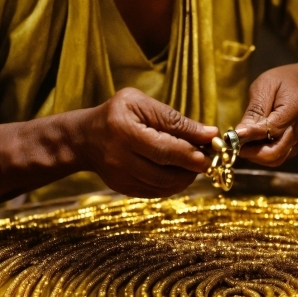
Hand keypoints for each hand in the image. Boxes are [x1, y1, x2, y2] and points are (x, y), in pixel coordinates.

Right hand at [81, 88, 217, 197]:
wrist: (86, 138)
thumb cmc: (117, 113)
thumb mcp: (141, 104)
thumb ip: (174, 118)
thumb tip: (208, 133)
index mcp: (123, 130)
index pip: (164, 147)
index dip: (191, 151)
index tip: (212, 148)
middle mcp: (119, 157)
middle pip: (164, 170)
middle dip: (192, 166)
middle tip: (208, 159)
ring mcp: (120, 177)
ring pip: (162, 185)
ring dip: (186, 177)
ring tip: (195, 164)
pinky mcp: (123, 189)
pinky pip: (155, 192)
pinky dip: (173, 185)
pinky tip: (180, 173)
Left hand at [235, 60, 297, 166]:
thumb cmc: (281, 82)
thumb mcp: (265, 86)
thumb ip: (255, 109)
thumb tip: (240, 132)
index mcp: (294, 108)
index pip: (273, 128)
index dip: (253, 134)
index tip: (234, 136)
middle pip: (276, 150)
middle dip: (253, 152)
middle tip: (235, 145)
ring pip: (276, 159)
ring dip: (256, 156)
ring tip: (242, 146)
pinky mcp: (293, 146)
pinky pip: (278, 158)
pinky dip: (262, 156)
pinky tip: (252, 146)